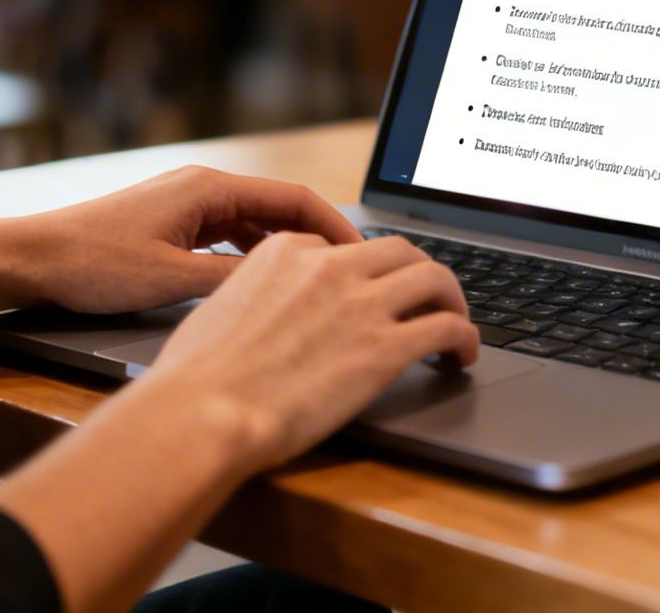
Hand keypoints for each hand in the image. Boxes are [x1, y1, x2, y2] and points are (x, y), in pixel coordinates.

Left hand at [0, 166, 362, 314]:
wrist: (32, 259)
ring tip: (317, 283)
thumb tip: (286, 289)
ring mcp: (187, 206)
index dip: (336, 227)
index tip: (363, 255)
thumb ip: (233, 282)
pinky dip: (253, 257)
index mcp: (209, 188)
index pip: (294, 199)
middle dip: (317, 240)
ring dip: (286, 251)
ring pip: (255, 224)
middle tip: (351, 274)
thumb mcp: (172, 280)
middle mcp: (202, 188)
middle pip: (279, 209)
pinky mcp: (172, 226)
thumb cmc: (93, 263)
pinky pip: (228, 236)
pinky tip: (266, 285)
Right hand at [142, 232, 478, 472]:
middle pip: (400, 251)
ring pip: (435, 278)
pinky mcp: (385, 349)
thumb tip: (265, 316)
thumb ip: (254, 298)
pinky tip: (462, 356)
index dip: (365, 272)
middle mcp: (330, 267)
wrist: (203, 411)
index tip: (372, 292)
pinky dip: (466, 338)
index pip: (344, 247)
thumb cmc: (194, 377)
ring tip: (456, 323)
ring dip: (453, 299)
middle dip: (419, 272)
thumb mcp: (219, 309)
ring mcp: (361, 304)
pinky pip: (447, 328)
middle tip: (428, 299)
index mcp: (285, 252)